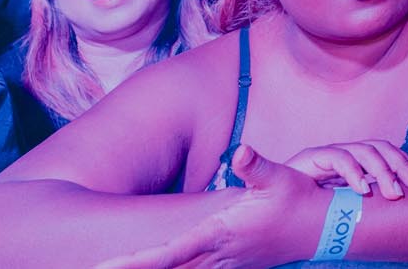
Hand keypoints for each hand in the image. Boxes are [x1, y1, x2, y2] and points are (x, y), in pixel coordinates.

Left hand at [91, 145, 318, 268]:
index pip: (168, 255)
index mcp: (218, 236)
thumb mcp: (281, 179)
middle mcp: (215, 256)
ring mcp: (221, 264)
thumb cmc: (297, 201)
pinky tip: (148, 267)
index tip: (104, 268)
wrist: (320, 228)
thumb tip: (239, 150)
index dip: (135, 263)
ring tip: (107, 268)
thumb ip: (256, 166)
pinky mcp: (226, 264)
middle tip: (87, 268)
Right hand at [281, 139, 407, 199]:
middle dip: (401, 164)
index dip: (406, 161)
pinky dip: (353, 173)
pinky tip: (363, 189)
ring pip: (364, 150)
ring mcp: (329, 153)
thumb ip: (367, 199)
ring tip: (393, 192)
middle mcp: (344, 152)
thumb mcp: (345, 203)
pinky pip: (338, 158)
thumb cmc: (311, 207)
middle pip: (380, 147)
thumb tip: (401, 202)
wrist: (272, 205)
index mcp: (355, 160)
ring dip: (382, 170)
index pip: (387, 152)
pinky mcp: (312, 157)